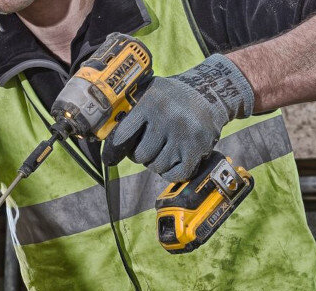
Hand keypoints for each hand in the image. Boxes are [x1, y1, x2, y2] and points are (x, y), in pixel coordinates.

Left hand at [101, 54, 253, 182]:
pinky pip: (175, 174)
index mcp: (151, 102)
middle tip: (149, 146)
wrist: (210, 91)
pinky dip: (172, 172)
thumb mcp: (150, 92)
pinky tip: (174, 159)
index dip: (114, 151)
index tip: (110, 158)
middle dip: (142, 155)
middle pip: (140, 156)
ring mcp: (184, 134)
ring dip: (158, 163)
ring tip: (165, 149)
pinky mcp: (197, 149)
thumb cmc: (172, 96)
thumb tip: (104, 137)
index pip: (122, 136)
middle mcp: (167, 118)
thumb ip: (130, 110)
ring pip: (157, 166)